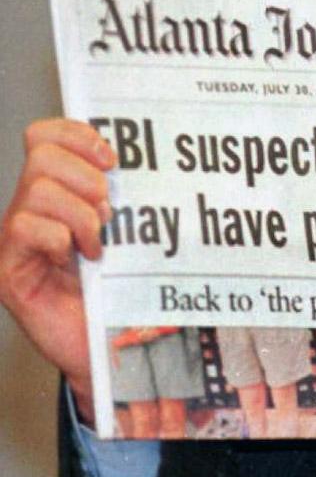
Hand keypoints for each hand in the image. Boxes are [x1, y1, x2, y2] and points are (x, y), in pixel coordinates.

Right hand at [0, 119, 114, 420]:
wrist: (109, 342)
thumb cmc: (119, 283)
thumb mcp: (126, 227)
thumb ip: (121, 191)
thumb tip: (140, 153)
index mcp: (55, 190)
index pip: (46, 135)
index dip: (78, 134)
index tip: (113, 159)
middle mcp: (27, 208)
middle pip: (42, 154)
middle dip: (85, 175)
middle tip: (107, 209)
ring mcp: (13, 239)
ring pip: (38, 191)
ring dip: (81, 213)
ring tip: (98, 241)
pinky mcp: (8, 270)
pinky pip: (26, 229)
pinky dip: (62, 239)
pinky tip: (79, 260)